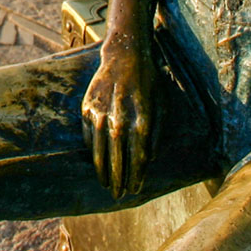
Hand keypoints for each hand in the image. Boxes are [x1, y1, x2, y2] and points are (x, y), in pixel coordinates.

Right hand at [81, 35, 155, 198]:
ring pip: (100, 149)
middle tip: (118, 194)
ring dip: (102, 169)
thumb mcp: (161, 104)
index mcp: (142, 119)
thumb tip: (149, 158)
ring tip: (105, 183)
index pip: (138, 157)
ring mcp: (101, 112)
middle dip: (118, 179)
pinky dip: (92, 150)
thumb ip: (156, 132)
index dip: (136, 176)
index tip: (135, 189)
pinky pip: (89, 135)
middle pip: (118, 158)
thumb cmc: (148, 82)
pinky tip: (96, 160)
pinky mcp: (88, 106)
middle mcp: (120, 118)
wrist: (125, 56)